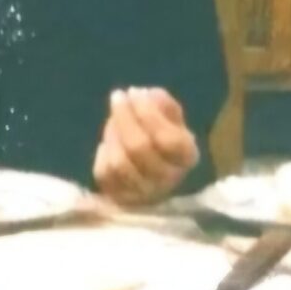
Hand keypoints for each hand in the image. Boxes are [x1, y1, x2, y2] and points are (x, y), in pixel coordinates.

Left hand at [93, 87, 197, 205]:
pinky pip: (105, 173)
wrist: (153, 171)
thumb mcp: (170, 116)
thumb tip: (145, 95)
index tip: (135, 91)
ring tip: (113, 119)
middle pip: (139, 148)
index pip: (167, 139)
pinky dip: (104, 152)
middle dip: (125, 117)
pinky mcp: (121, 198)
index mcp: (186, 156)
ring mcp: (144, 192)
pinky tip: (109, 142)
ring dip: (113, 134)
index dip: (147, 113)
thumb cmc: (163, 136)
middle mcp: (168, 179)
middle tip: (118, 96)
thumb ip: (161, 102)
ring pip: (120, 162)